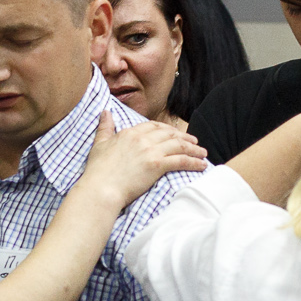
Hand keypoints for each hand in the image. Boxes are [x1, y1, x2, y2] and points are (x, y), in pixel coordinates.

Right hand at [80, 112, 206, 209]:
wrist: (101, 188)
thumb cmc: (97, 170)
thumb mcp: (99, 144)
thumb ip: (105, 127)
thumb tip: (106, 112)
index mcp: (130, 133)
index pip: (153, 126)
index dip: (166, 129)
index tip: (174, 133)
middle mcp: (142, 139)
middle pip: (170, 134)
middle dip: (184, 137)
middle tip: (194, 141)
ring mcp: (151, 151)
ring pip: (179, 145)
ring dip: (194, 149)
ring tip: (202, 152)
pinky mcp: (157, 165)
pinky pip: (181, 161)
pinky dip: (194, 162)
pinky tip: (202, 164)